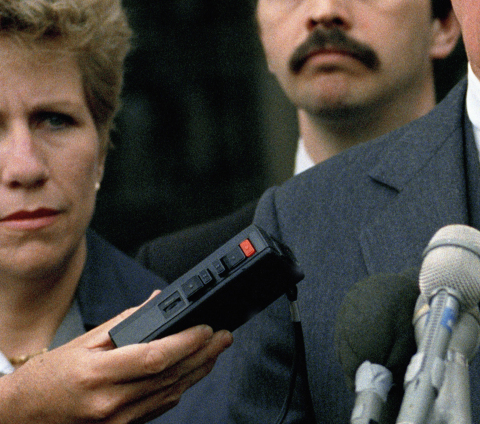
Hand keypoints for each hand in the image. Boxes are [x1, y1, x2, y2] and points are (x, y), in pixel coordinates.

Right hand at [0, 295, 232, 423]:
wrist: (21, 416)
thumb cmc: (49, 377)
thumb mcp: (82, 342)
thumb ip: (125, 322)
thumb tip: (158, 301)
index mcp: (97, 375)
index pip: (155, 357)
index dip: (187, 343)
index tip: (207, 328)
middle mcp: (109, 402)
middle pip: (170, 376)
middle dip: (204, 354)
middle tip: (224, 336)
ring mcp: (116, 421)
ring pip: (170, 394)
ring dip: (198, 371)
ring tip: (216, 350)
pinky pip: (159, 408)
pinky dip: (179, 388)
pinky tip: (193, 372)